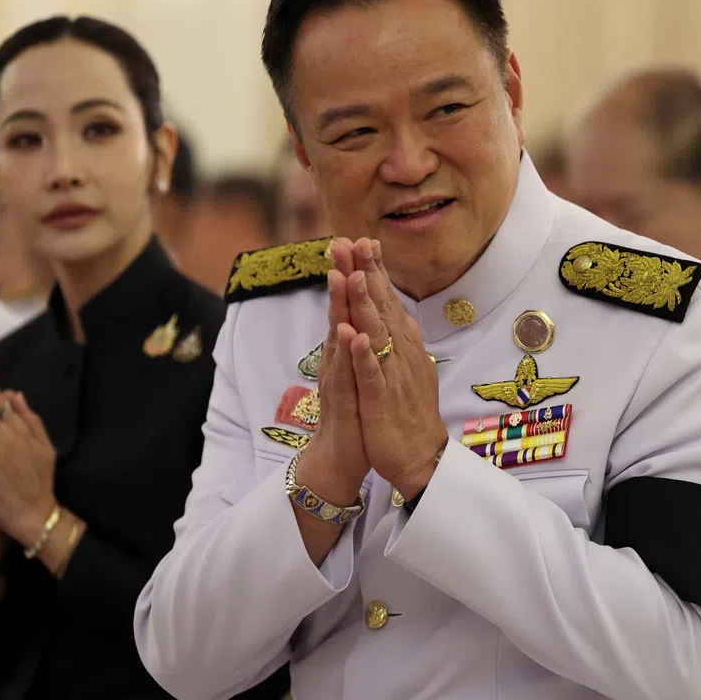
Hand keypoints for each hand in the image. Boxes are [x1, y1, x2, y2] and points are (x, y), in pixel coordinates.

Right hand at [294, 238, 369, 505]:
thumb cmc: (355, 415)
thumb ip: (359, 344)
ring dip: (339, 306)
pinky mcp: (342, 401)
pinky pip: (345, 374)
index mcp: (347, 350)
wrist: (341, 458)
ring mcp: (338, 378)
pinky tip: (348, 333)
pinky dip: (347, 353)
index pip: (351, 306)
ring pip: (338, 336)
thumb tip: (363, 318)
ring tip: (340, 274)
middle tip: (340, 242)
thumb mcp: (360, 373)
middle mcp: (338, 359)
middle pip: (339, 310)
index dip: (355, 274)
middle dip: (341, 276)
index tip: (359, 241)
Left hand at [344, 238, 447, 499]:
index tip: (360, 239)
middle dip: (366, 272)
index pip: (386, 299)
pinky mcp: (382, 399)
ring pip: (376, 333)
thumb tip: (392, 309)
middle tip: (352, 240)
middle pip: (381, 306)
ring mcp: (392, 374)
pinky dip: (363, 355)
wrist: (419, 455)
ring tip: (352, 275)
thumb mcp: (403, 364)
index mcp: (402, 343)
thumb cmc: (407, 408)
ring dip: (364, 304)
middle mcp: (400, 352)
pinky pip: (371, 374)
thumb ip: (396, 335)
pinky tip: (354, 336)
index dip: (372, 269)